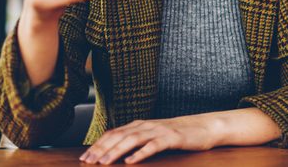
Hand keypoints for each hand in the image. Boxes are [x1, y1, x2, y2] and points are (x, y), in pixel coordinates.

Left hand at [79, 114, 221, 164]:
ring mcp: (158, 130)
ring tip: (104, 162)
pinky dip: (140, 153)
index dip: (98, 145)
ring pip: (132, 139)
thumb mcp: (152, 136)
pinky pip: (153, 146)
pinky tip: (130, 162)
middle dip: (101, 149)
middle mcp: (146, 125)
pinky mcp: (171, 138)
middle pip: (119, 136)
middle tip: (88, 162)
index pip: (113, 133)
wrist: (203, 127)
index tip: (85, 157)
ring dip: (116, 151)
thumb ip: (136, 140)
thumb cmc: (176, 134)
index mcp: (139, 125)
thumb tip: (115, 151)